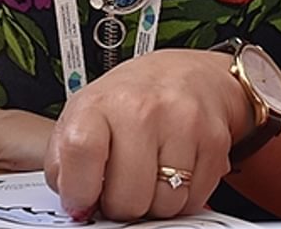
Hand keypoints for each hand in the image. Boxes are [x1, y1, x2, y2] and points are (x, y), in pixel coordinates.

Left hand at [45, 48, 244, 220]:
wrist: (187, 75)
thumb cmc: (130, 99)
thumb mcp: (83, 114)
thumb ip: (66, 159)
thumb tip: (74, 204)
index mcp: (100, 103)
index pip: (80, 151)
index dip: (79, 189)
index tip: (82, 199)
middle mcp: (142, 109)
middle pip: (126, 197)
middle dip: (121, 204)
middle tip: (122, 184)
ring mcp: (182, 123)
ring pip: (163, 205)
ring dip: (154, 202)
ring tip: (150, 173)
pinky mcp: (214, 141)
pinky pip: (193, 201)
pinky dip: (182, 197)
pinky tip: (175, 169)